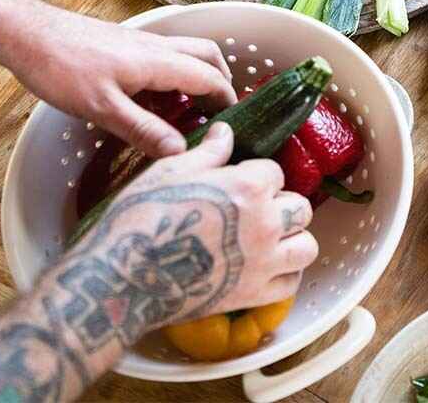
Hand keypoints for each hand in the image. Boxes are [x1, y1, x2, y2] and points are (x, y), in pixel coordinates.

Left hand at [14, 4, 236, 157]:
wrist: (30, 34)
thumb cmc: (63, 68)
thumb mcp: (102, 108)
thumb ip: (143, 129)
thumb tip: (181, 152)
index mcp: (160, 61)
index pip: (210, 78)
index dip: (226, 101)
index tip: (231, 125)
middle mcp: (158, 47)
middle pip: (208, 56)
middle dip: (220, 82)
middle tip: (217, 112)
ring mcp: (142, 44)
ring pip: (187, 54)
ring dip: (197, 78)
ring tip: (187, 111)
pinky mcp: (126, 45)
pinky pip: (164, 58)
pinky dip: (173, 77)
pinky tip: (153, 101)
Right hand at [73, 122, 317, 328]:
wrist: (122, 277)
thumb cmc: (143, 216)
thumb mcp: (173, 170)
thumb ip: (209, 150)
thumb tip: (226, 131)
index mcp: (250, 186)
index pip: (275, 173)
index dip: (257, 177)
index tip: (239, 185)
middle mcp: (266, 222)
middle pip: (300, 207)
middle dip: (282, 205)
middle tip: (258, 212)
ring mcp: (263, 262)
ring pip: (306, 245)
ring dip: (293, 239)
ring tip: (271, 239)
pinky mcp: (253, 295)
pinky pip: (291, 283)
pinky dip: (285, 275)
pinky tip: (268, 268)